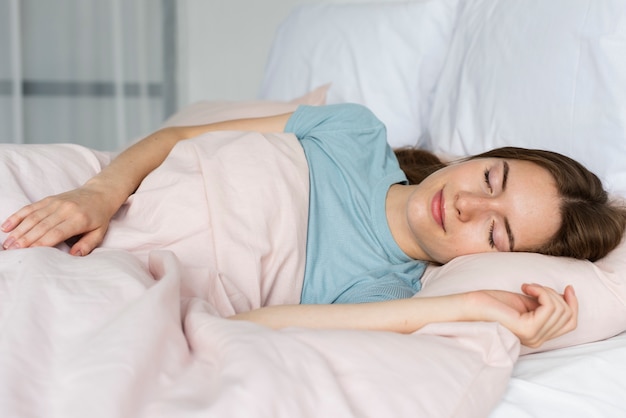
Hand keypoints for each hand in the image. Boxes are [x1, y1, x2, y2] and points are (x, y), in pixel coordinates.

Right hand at [1, 184, 118, 255]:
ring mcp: (56, 203)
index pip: (56, 232)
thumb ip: (87, 245)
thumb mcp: (100, 232)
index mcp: (79, 219)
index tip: (29, 253)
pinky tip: (7, 226)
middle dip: (25, 239)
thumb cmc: (99, 217)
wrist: (100, 194)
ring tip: (7, 243)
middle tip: (12, 250)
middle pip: (42, 226)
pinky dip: (17, 216)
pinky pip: (31, 207)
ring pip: (33, 217)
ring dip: (19, 230)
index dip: (41, 243)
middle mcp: (65, 209)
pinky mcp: (49, 199)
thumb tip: (74, 255)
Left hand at [467, 284, 577, 347]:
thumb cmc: (494, 302)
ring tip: (527, 286)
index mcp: (538, 335)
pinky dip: (541, 292)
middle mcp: (537, 339)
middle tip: (533, 286)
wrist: (472, 305)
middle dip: (554, 294)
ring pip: (559, 309)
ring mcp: (533, 336)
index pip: (570, 323)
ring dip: (545, 291)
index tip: (568, 287)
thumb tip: (567, 295)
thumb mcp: (528, 302)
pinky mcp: (527, 329)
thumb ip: (546, 304)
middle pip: (567, 315)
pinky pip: (548, 307)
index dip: (573, 304)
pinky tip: (525, 287)